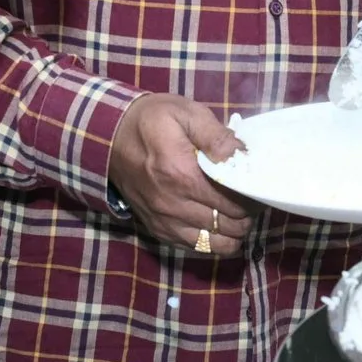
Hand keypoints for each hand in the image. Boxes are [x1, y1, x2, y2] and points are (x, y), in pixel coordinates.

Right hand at [107, 93, 257, 257]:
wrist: (108, 137)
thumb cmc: (151, 121)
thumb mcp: (184, 113)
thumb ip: (216, 135)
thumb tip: (244, 156)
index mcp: (182, 175)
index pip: (233, 201)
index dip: (252, 196)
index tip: (254, 183)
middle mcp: (174, 205)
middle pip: (229, 225)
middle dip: (246, 214)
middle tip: (248, 197)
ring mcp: (165, 221)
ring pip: (216, 244)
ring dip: (233, 232)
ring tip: (235, 213)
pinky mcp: (158, 230)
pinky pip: (196, 248)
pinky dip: (213, 240)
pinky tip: (216, 223)